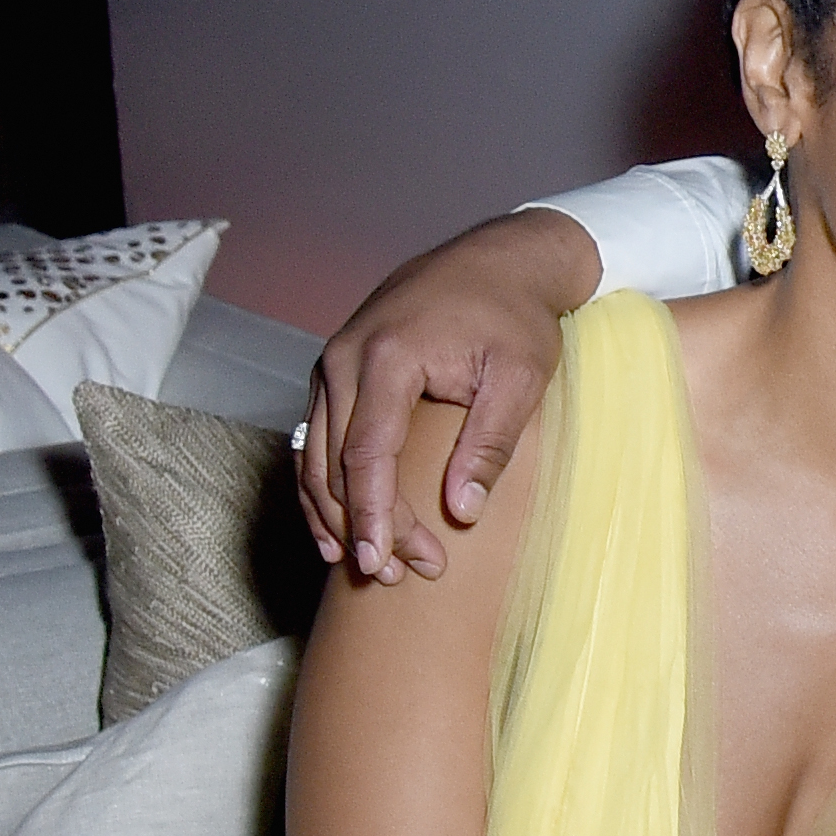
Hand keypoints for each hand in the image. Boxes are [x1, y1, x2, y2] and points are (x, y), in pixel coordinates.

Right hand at [297, 207, 597, 582]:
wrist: (496, 260)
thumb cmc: (514, 316)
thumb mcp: (521, 376)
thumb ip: (488, 442)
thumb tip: (460, 511)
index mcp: (386, 357)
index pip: (366, 453)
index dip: (373, 514)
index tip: (383, 561)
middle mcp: (343, 359)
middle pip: (335, 462)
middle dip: (361, 524)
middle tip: (396, 575)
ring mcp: (332, 364)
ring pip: (313, 455)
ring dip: (336, 513)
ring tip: (367, 565)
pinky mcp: (336, 372)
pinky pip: (315, 438)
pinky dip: (321, 486)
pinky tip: (335, 527)